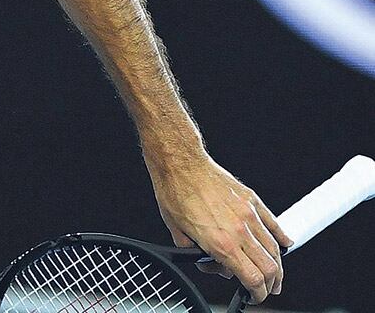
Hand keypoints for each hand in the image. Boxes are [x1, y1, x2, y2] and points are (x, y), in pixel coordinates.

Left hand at [148, 151, 291, 303]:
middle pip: (270, 268)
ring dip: (278, 266)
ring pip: (275, 249)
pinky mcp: (252, 200)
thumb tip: (209, 261)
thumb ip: (196, 253)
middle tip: (266, 289)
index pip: (251, 279)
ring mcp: (249, 215)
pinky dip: (282, 238)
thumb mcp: (177, 233)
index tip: (254, 296)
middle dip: (270, 284)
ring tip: (274, 274)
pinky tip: (285, 245)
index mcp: (221, 244)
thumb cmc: (174, 193)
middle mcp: (239, 232)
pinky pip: (274, 224)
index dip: (256, 294)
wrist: (180, 163)